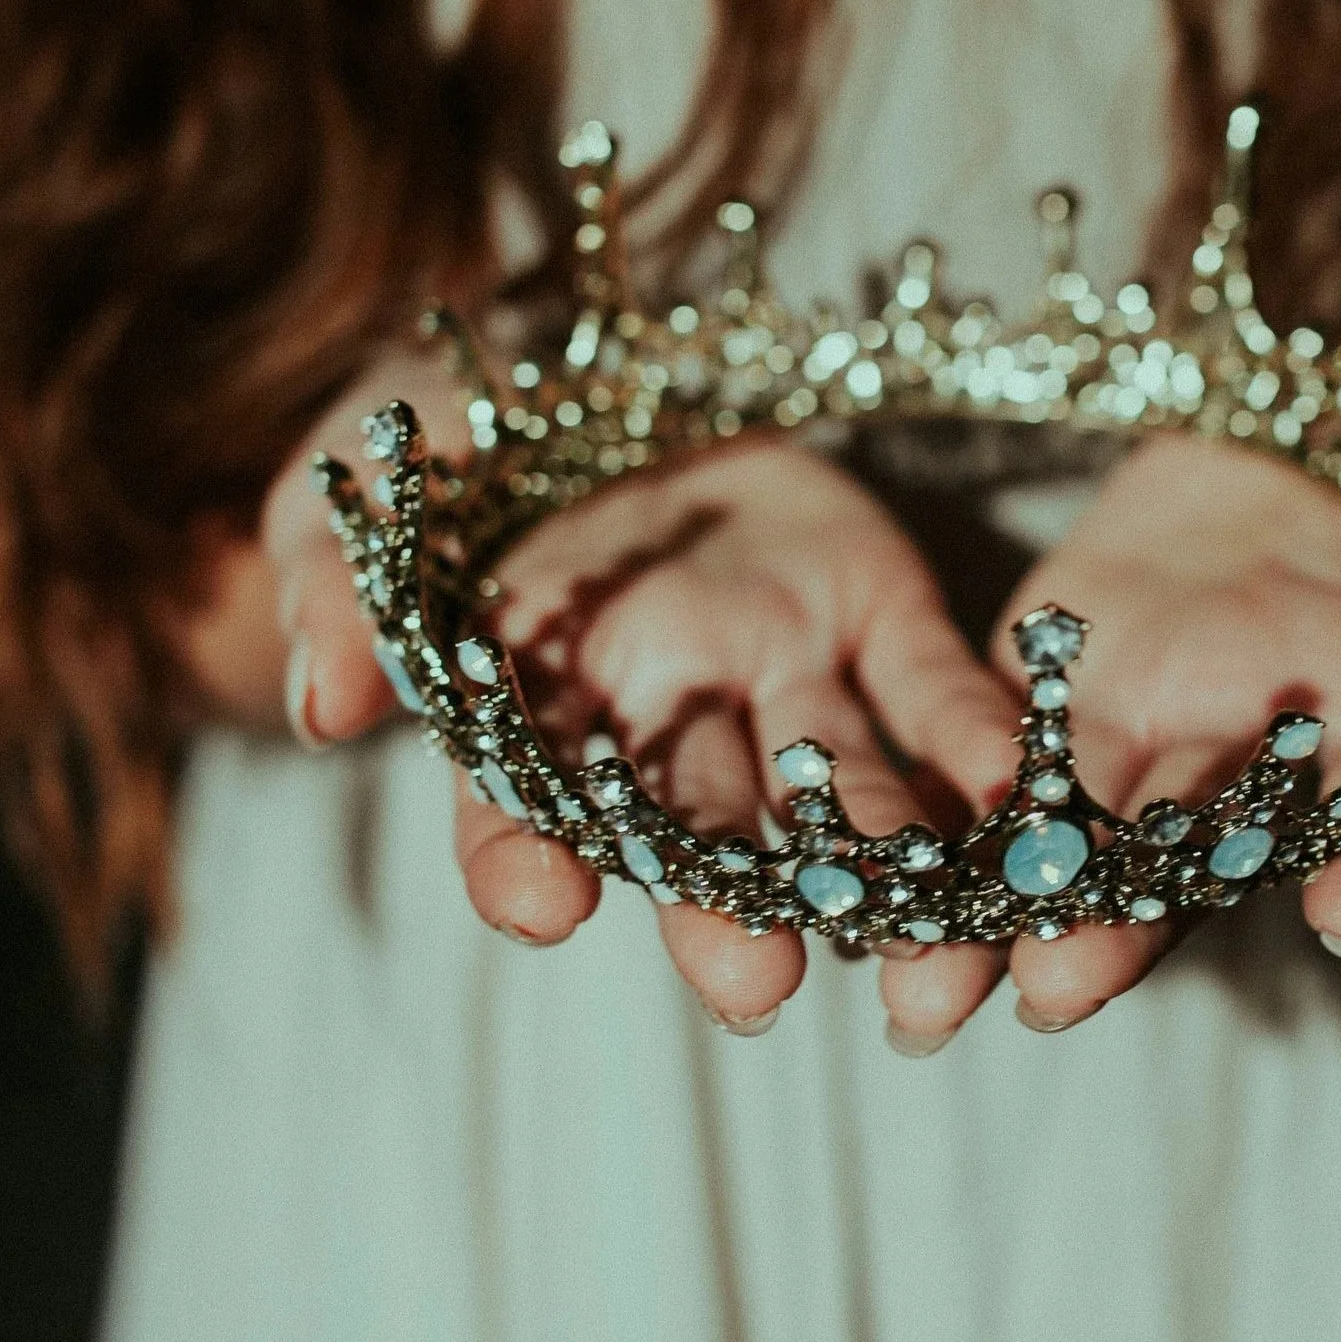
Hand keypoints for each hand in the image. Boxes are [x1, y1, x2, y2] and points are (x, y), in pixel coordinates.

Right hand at [249, 364, 1019, 1030]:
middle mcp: (662, 717)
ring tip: (922, 942)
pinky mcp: (875, 614)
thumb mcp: (365, 480)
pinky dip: (972, 740)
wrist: (603, 357)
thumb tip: (326, 703)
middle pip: (693, 830)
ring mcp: (776, 671)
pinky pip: (927, 688)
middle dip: (726, 910)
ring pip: (827, 787)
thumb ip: (341, 589)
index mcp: (529, 705)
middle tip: (758, 984)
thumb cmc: (452, 437)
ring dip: (876, 864)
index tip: (540, 902)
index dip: (519, 855)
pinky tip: (1014, 788)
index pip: (513, 804)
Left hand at [876, 369, 1340, 1045]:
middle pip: (1202, 861)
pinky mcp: (1066, 664)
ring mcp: (1161, 720)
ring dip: (1006, 893)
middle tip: (1060, 989)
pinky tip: (868, 842)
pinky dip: (941, 789)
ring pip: (1080, 823)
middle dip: (1129, 926)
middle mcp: (1270, 767)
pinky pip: (999, 732)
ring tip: (932, 976)